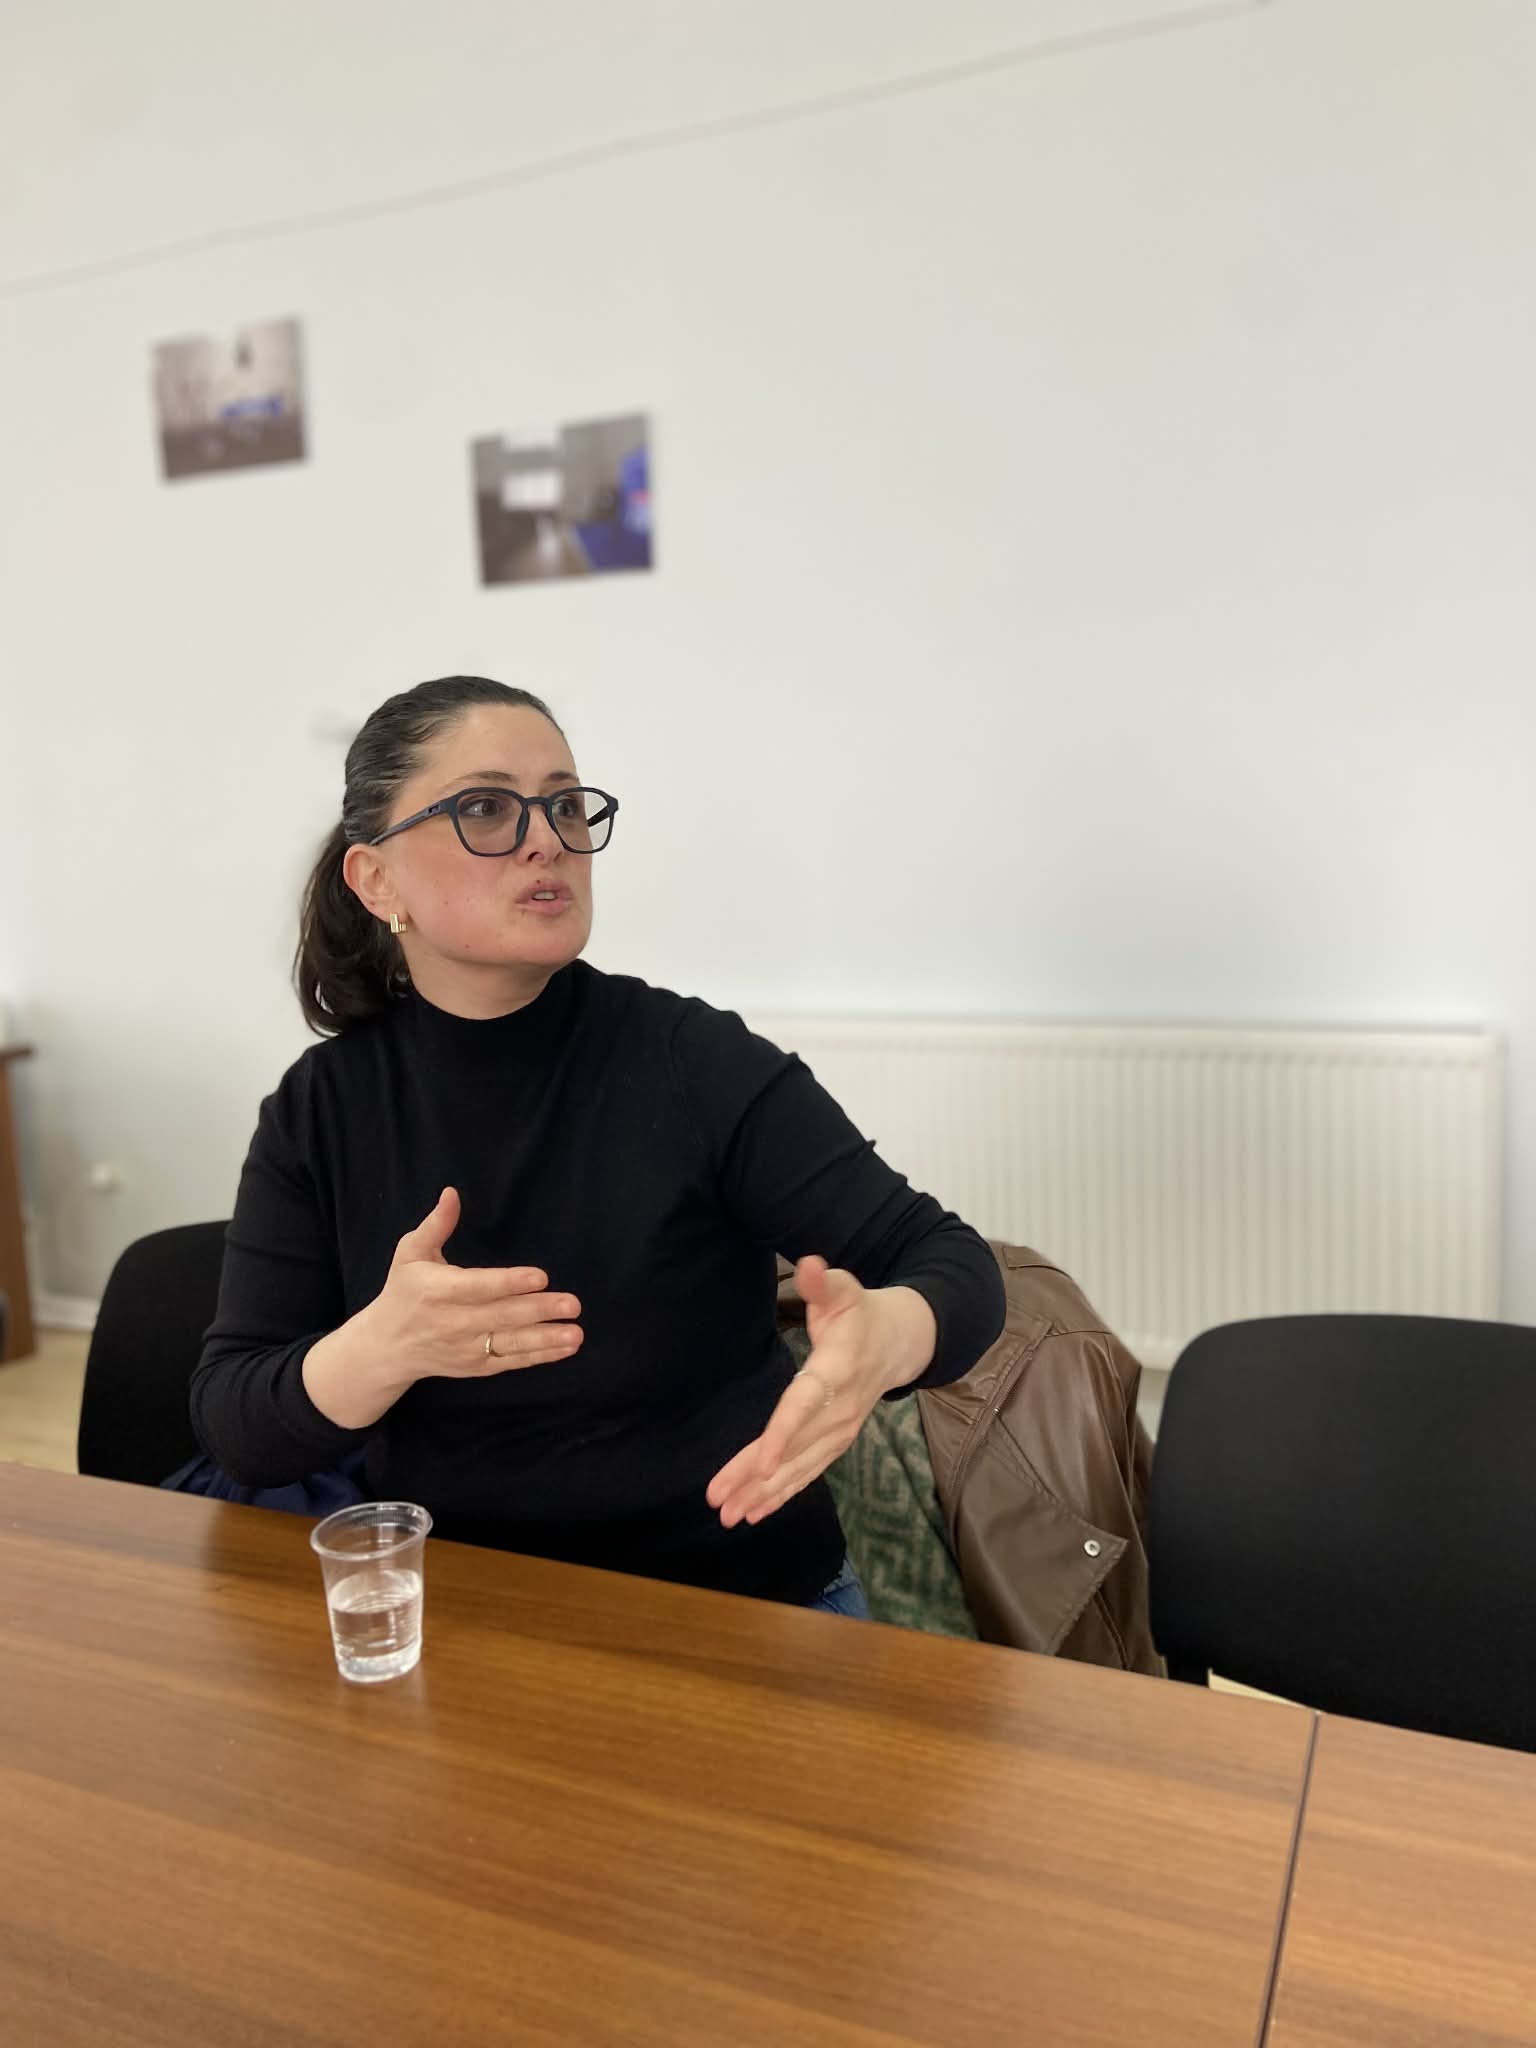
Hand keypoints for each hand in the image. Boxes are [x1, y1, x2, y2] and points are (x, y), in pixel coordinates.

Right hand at [302, 1186, 582, 1428]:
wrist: (387, 1347)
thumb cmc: (404, 1291)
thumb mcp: (410, 1253)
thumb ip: (436, 1225)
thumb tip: (452, 1193)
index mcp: (438, 1291)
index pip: (478, 1287)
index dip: (510, 1283)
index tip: (540, 1277)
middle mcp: (454, 1322)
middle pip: (502, 1316)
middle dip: (540, 1311)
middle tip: (573, 1304)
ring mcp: (467, 1347)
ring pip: (511, 1343)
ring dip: (546, 1339)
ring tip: (576, 1333)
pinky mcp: (477, 1366)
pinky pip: (512, 1361)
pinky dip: (540, 1356)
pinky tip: (566, 1348)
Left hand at [705, 1256, 936, 1529]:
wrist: (902, 1341)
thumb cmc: (861, 1311)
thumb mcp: (845, 1288)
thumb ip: (823, 1281)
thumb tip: (809, 1264)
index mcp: (839, 1369)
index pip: (807, 1404)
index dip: (784, 1433)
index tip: (762, 1462)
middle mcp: (842, 1408)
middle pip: (796, 1446)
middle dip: (757, 1476)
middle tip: (720, 1503)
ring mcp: (842, 1429)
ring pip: (801, 1466)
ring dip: (765, 1494)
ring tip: (729, 1516)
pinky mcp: (838, 1440)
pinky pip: (810, 1470)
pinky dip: (784, 1493)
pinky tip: (755, 1511)